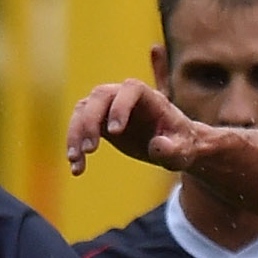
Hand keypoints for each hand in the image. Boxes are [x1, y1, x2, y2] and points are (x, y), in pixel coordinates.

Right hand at [66, 82, 207, 175]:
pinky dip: (74, 145)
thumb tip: (157, 146)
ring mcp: (109, 106)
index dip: (121, 106)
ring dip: (75, 134)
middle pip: (100, 96)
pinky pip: (79, 126)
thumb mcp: (183, 151)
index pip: (131, 89)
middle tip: (90, 150)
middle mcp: (125, 96)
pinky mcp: (99, 120)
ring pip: (83, 110)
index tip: (115, 132)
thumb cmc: (181, 144)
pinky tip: (77, 169)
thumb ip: (173, 150)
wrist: (174, 145)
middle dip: (91, 120)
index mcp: (149, 96)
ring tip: (76, 162)